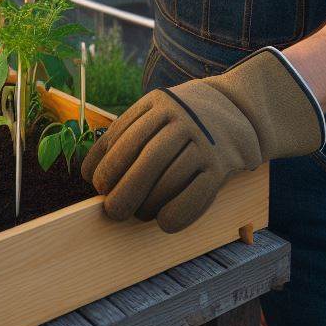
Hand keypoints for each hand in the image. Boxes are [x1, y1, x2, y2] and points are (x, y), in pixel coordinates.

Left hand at [81, 47, 325, 232]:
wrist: (238, 110)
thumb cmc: (181, 119)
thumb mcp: (154, 113)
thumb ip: (125, 135)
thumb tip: (88, 173)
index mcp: (158, 103)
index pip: (126, 135)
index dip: (107, 163)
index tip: (96, 184)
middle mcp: (181, 118)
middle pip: (148, 158)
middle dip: (125, 188)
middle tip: (112, 211)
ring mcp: (204, 140)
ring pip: (171, 177)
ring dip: (149, 203)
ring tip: (137, 215)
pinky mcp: (222, 163)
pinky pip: (199, 192)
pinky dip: (179, 212)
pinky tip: (164, 223)